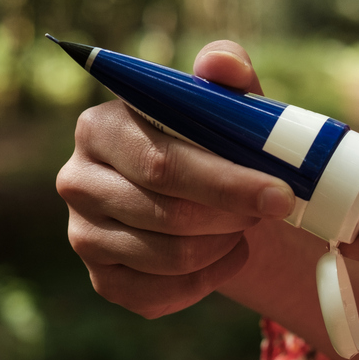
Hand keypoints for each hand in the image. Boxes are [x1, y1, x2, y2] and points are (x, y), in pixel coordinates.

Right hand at [55, 42, 296, 317]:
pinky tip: (224, 256)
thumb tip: (220, 63)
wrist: (212, 205)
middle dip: (232, 215)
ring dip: (224, 245)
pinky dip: (207, 281)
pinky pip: (160, 296)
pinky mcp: (101, 279)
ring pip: (170, 258)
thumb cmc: (218, 146)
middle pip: (167, 214)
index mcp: (100, 127)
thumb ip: (229, 74)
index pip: (162, 163)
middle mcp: (77, 180)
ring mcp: (83, 235)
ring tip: (244, 225)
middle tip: (270, 208)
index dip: (226, 182)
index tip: (281, 194)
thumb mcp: (230, 105)